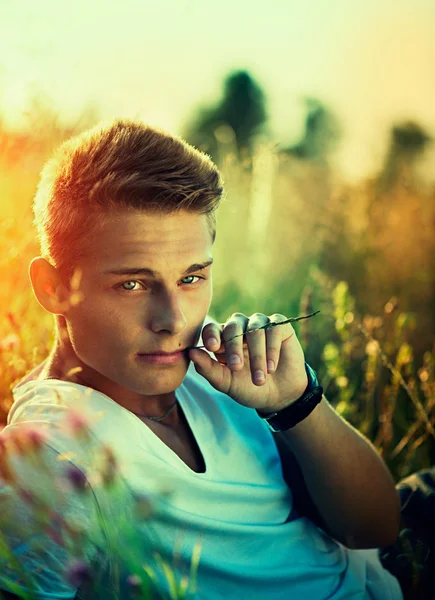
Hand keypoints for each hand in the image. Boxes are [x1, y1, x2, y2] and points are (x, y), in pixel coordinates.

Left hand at [188, 313, 307, 412]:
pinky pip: (274, 329)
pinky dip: (272, 349)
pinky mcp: (280, 327)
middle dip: (234, 347)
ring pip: (255, 330)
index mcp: (223, 338)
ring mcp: (260, 324)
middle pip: (233, 326)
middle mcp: (240, 327)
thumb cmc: (248, 388)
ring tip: (259, 378)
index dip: (211, 335)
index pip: (212, 329)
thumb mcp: (226, 382)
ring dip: (257, 356)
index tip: (212, 348)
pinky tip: (271, 367)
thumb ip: (208, 368)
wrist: (279, 396)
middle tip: (236, 368)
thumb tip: (190, 353)